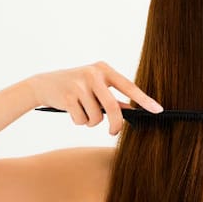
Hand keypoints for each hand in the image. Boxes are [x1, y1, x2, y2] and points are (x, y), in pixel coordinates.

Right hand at [26, 60, 162, 134]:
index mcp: (104, 69)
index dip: (144, 100)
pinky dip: (79, 122)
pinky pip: (82, 120)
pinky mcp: (67, 96)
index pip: (129, 86)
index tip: (158, 110)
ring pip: (96, 118)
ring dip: (91, 122)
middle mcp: (93, 74)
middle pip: (113, 108)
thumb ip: (114, 98)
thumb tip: (135, 113)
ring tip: (83, 112)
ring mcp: (80, 84)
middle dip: (115, 124)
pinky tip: (72, 111)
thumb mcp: (96, 86)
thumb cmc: (76, 87)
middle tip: (113, 132)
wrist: (44, 84)